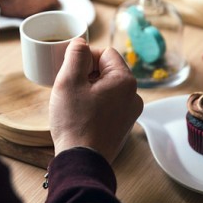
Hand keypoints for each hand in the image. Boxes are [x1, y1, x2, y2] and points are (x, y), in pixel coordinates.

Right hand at [49, 38, 142, 162]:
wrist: (82, 161)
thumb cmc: (75, 122)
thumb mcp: (69, 81)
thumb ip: (76, 56)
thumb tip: (80, 42)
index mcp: (125, 80)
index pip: (106, 53)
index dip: (86, 57)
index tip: (71, 70)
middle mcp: (134, 95)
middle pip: (108, 70)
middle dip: (87, 74)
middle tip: (69, 87)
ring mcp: (131, 112)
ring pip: (108, 88)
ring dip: (91, 89)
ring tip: (74, 102)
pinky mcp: (124, 125)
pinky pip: (110, 104)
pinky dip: (96, 104)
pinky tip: (81, 115)